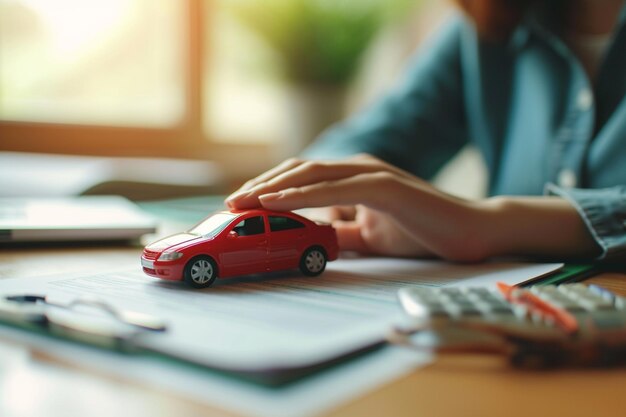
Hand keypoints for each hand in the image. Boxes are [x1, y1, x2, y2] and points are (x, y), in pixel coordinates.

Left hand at [226, 154, 483, 259]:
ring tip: (241, 201)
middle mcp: (360, 167)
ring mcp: (373, 173)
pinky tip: (275, 202)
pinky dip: (302, 195)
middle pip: (299, 170)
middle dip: (261, 185)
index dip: (271, 188)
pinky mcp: (386, 186)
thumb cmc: (422, 231)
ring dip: (272, 187)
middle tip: (229, 203)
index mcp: (356, 177)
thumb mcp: (370, 237)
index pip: (304, 177)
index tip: (242, 206)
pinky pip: (336, 189)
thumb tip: (310, 238)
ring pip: (312, 173)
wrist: (471, 232)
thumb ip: (342, 233)